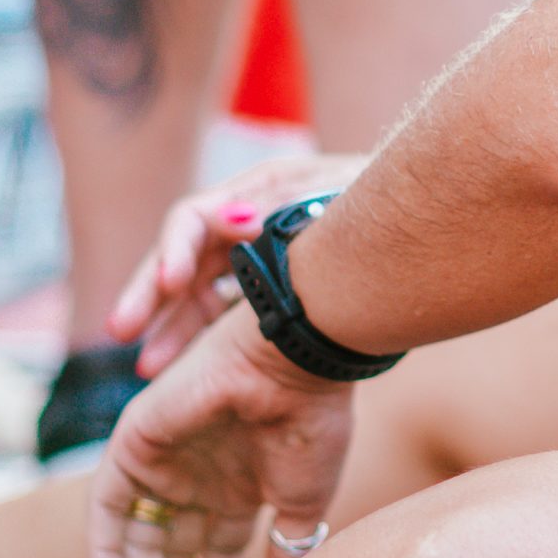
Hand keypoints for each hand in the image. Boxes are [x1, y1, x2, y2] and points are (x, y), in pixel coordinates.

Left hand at [89, 305, 354, 557]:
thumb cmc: (311, 426)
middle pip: (175, 552)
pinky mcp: (136, 443)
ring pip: (141, 537)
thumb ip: (287, 549)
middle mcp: (202, 475)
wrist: (294, 364)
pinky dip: (103, 552)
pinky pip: (108, 507)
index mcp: (243, 484)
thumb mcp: (306, 502)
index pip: (216, 552)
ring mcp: (168, 461)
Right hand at [108, 151, 369, 377]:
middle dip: (151, 293)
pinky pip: (222, 310)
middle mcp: (248, 219)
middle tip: (122, 332)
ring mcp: (255, 253)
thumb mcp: (341, 196)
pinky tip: (178, 368)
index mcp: (261, 189)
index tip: (171, 283)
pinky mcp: (269, 286)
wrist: (436, 219)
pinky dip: (199, 335)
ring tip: (147, 369)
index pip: (195, 216)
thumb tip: (228, 219)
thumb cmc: (388, 199)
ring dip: (170, 325)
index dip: (175, 248)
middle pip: (184, 254)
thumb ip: (285, 207)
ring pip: (198, 289)